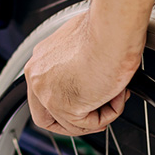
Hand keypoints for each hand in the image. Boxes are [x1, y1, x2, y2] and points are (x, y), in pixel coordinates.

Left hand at [23, 8, 144, 135]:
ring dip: (100, 113)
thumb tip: (86, 77)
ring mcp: (47, 93)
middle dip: (75, 122)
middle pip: (46, 118)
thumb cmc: (104, 30)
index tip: (84, 106)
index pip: (41, 95)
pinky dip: (110, 113)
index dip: (64, 107)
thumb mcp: (81, 46)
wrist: (112, 30)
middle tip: (99, 115)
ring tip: (116, 92)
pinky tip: (117, 93)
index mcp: (39, 60)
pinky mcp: (65, 107)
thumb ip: (74, 65)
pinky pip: (91, 123)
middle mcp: (37, 76)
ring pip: (72, 124)